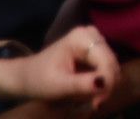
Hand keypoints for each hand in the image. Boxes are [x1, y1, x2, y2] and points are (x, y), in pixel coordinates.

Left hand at [0, 25, 118, 110]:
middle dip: (106, 86)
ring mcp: (94, 41)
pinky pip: (107, 68)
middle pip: (112, 63)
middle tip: (94, 104)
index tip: (97, 104)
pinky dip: (102, 82)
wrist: (26, 76)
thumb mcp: (58, 85)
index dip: (107, 83)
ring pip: (112, 67)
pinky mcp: (96, 50)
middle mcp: (92, 34)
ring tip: (92, 100)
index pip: (106, 61)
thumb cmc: (38, 80)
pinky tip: (92, 92)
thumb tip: (105, 84)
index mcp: (81, 37)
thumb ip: (82, 84)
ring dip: (105, 86)